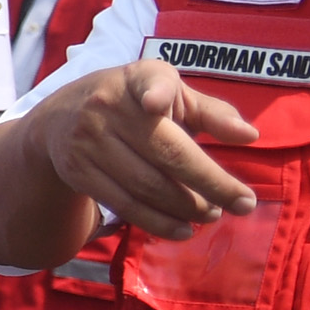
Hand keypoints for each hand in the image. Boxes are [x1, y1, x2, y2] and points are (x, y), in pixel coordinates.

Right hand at [52, 59, 260, 237]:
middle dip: (210, 183)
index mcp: (137, 79)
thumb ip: (212, 112)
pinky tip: (184, 230)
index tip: (157, 103)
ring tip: (213, 214)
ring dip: (186, 207)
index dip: (155, 93)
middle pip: (165, 153)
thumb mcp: (171, 95)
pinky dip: (158, 222)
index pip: (147, 83)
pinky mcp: (78, 172)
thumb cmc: (135, 104)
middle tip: (243, 203)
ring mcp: (88, 142)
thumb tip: (250, 136)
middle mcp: (106, 107)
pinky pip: (125, 204)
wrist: (59, 118)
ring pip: (146, 185)